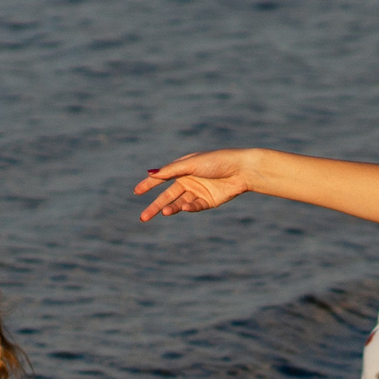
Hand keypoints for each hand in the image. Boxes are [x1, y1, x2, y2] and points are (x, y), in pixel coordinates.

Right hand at [133, 151, 254, 221]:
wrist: (242, 170)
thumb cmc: (217, 161)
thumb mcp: (192, 163)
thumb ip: (171, 170)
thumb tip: (151, 173)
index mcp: (182, 169)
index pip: (161, 178)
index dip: (148, 184)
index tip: (136, 191)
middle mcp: (188, 181)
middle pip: (167, 196)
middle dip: (155, 206)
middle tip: (143, 217)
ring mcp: (198, 192)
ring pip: (179, 203)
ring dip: (171, 208)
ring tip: (164, 212)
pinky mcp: (208, 201)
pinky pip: (194, 207)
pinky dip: (188, 208)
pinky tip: (185, 207)